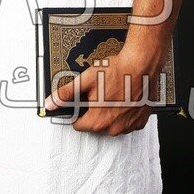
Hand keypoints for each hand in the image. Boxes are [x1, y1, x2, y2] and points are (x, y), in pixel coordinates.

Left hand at [43, 42, 166, 134]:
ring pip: (112, 124)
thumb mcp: (86, 80)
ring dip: (111, 113)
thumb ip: (66, 94)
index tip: (83, 102)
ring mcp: (129, 126)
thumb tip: (51, 103)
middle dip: (95, 112)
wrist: (142, 65)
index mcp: (98, 121)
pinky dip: (125, 113)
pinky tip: (125, 99)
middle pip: (95, 125)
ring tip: (113, 95)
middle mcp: (114, 128)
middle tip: (100, 94)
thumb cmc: (118, 71)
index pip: (78, 125)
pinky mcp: (140, 121)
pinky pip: (127, 122)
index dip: (78, 112)